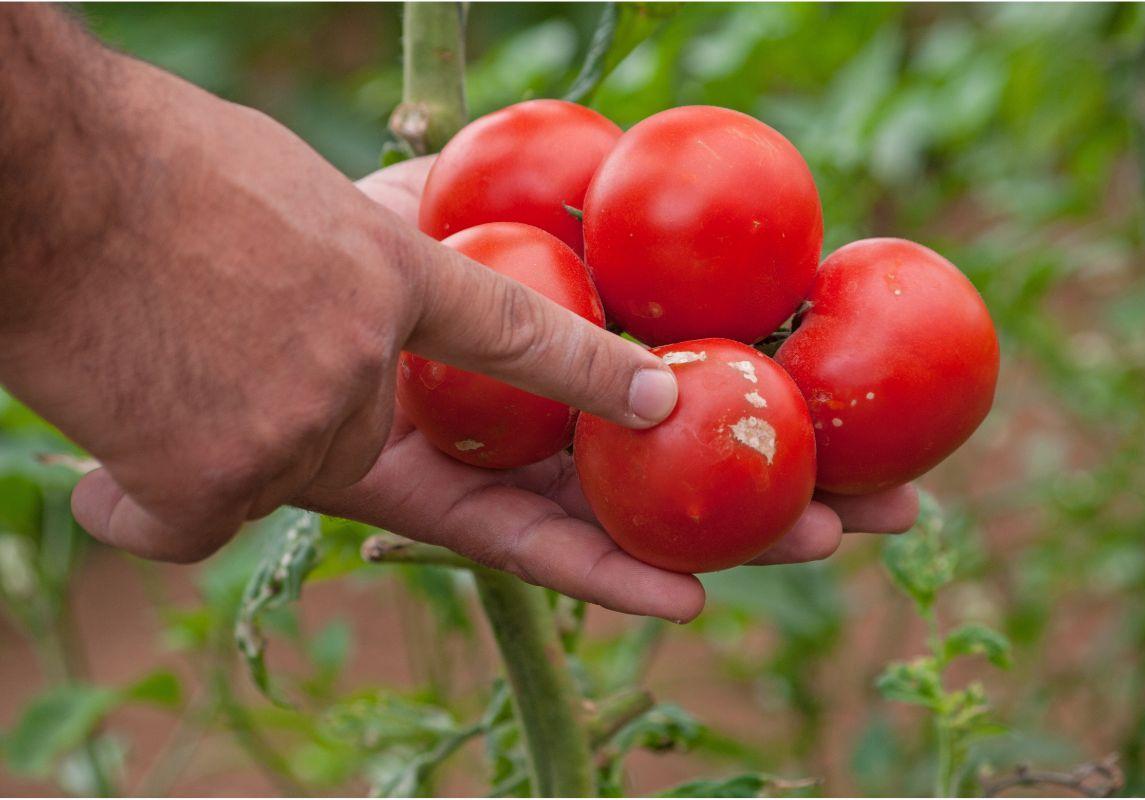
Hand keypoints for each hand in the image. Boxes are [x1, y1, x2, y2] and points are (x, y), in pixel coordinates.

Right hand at [0, 8, 677, 562]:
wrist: (23, 183)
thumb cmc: (153, 178)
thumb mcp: (302, 197)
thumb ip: (383, 236)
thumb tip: (438, 206)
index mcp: (392, 289)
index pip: (531, 347)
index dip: (600, 385)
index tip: (669, 414)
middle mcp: (366, 375)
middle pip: (492, 490)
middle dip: (618, 544)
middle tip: (785, 556)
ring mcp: (293, 437)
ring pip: (302, 478)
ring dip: (243, 435)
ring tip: (178, 364)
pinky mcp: (209, 492)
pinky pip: (187, 519)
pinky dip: (140, 493)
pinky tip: (108, 451)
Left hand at [302, 158, 919, 621]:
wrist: (178, 266)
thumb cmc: (294, 213)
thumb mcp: (421, 202)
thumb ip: (502, 202)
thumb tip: (589, 189)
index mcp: (533, 344)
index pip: (667, 374)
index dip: (759, 391)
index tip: (845, 398)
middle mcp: (519, 410)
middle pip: (665, 455)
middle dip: (775, 477)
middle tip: (885, 497)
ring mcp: (480, 462)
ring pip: (621, 510)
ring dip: (729, 533)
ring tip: (834, 540)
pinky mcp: (424, 509)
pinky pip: (521, 546)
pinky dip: (603, 573)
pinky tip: (689, 599)